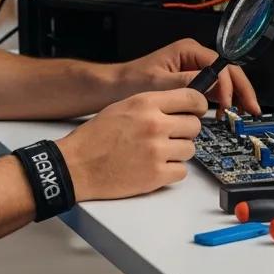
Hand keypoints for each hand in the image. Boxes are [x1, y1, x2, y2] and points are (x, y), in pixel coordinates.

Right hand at [57, 88, 204, 200]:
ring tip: (158, 153)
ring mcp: (156, 151)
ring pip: (191, 150)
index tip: (197, 111)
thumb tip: (181, 106)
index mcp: (146, 104)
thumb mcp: (123, 106)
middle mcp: (154, 125)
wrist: (75, 166)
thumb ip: (154, 104)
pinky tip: (156, 167)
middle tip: (171, 137)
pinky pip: (182, 172)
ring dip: (178, 153)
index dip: (198, 105)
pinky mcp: (156, 175)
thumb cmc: (95, 137)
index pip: (192, 97)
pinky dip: (172, 172)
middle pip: (194, 126)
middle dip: (185, 132)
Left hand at [113, 38, 261, 116]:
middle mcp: (195, 58)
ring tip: (244, 114)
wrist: (114, 89)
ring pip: (225, 82)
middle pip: (228, 72)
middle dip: (242, 91)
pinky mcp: (192, 84)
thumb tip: (209, 87)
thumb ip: (185, 83)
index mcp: (188, 50)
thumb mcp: (158, 82)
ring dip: (236, 97)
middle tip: (252, 109)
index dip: (228, 85)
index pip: (219, 65)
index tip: (228, 104)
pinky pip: (214, 91)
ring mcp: (195, 71)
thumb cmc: (130, 81)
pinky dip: (224, 102)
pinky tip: (228, 114)